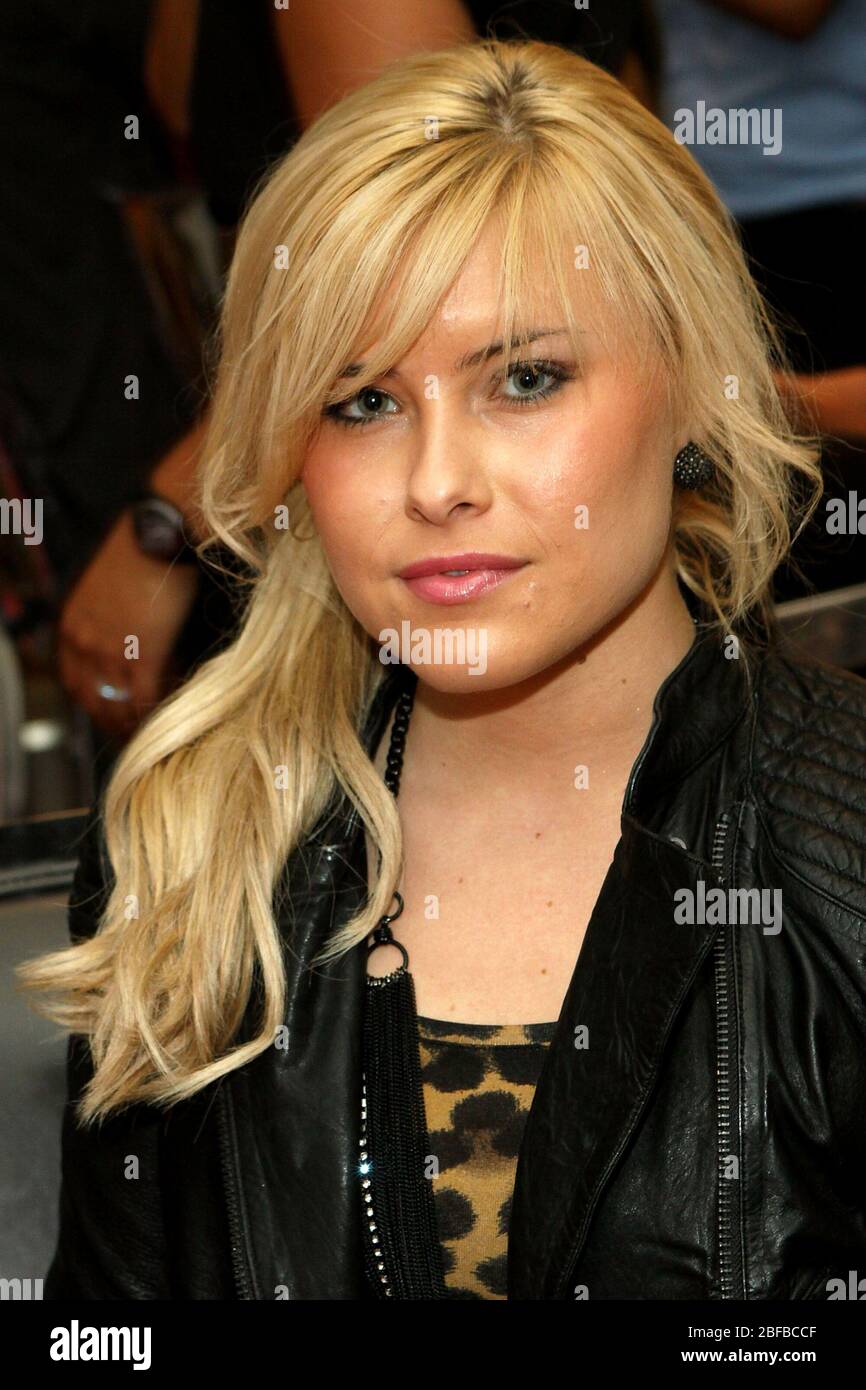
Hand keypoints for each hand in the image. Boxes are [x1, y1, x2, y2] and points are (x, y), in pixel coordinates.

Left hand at [58, 509, 200, 736]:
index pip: (74, 681)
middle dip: (112, 722)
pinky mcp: (144, 652)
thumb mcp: (106, 587)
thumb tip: (125, 641)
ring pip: (120, 704)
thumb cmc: (139, 549)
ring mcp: (113, 650)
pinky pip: (147, 695)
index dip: (93, 704)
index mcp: (72, 624)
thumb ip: (106, 619)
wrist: (159, 531)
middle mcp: (85, 642)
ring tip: (152, 731)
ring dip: (136, 723)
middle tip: (131, 734)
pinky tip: (168, 714)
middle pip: (94, 700)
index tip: (109, 714)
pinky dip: (157, 710)